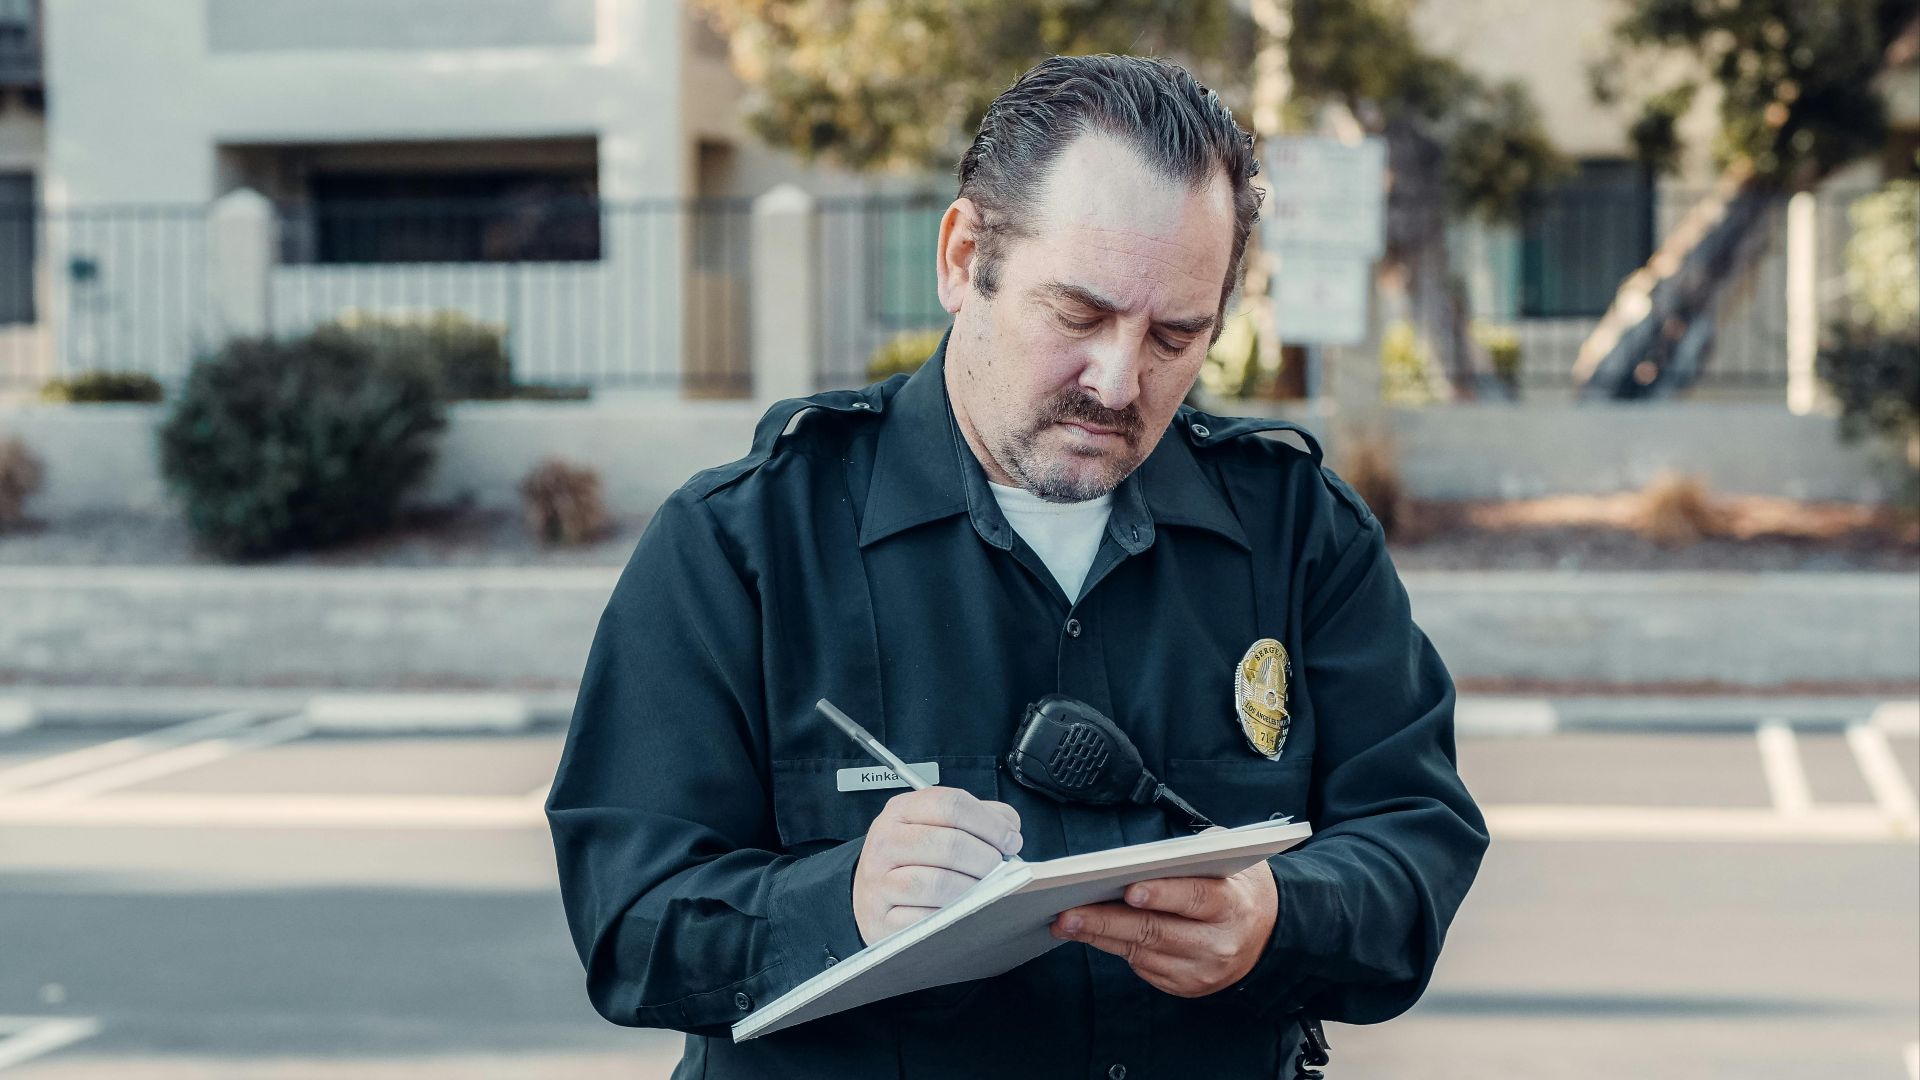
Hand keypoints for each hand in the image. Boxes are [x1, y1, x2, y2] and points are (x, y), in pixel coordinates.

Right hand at [852, 786, 1022, 944]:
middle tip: (999, 869)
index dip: (990, 823)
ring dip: (972, 889)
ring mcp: (879, 880)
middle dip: (986, 859)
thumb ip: (977, 817)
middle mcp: (886, 841)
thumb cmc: (910, 859)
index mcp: (902, 810)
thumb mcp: (936, 825)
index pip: (952, 805)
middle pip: (950, 844)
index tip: (1010, 840)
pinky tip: (959, 910)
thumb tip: (1009, 828)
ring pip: (939, 883)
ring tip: (983, 890)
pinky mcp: (881, 917)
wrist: (869, 895)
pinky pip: (926, 918)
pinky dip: (951, 916)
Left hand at [1049, 861, 1277, 997]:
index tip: (1129, 890)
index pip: (1194, 899)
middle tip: (1069, 912)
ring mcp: (1201, 971)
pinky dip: (1113, 948)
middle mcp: (1217, 943)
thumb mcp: (1228, 859)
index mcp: (1231, 905)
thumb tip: (1141, 858)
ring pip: (1142, 953)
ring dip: (1099, 937)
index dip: (1162, 894)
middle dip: (1107, 921)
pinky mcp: (1186, 986)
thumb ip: (1192, 853)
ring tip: (1066, 922)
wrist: (1269, 935)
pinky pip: (1142, 967)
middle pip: (1156, 932)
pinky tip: (1090, 934)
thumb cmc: (1237, 887)